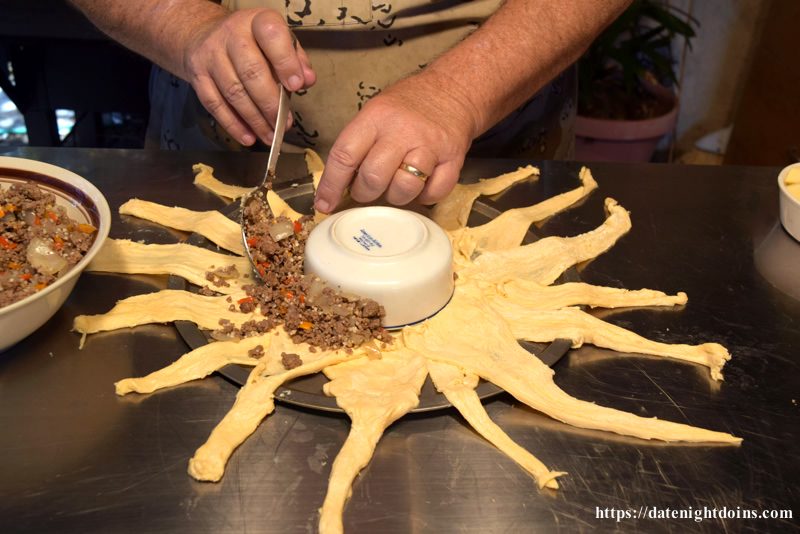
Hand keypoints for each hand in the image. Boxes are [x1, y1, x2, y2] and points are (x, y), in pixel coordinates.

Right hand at [182, 9, 315, 145]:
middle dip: (271, 103)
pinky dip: (233, 125)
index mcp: (256, 22)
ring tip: (271, 136)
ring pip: (234, 92)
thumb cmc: (251, 42)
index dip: (285, 62)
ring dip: (255, 120)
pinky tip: (248, 137)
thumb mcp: (276, 40)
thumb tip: (308, 80)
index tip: (296, 86)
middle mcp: (231, 35)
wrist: (202, 34)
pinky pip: (215, 105)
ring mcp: (211, 55)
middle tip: (285, 124)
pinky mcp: (198, 76)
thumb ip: (295, 59)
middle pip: (251, 72)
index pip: (271, 36)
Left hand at [314, 73, 477, 212]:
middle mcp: (402, 130)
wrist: (453, 90)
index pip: (345, 155)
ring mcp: (430, 145)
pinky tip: (421, 185)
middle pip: (373, 177)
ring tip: (395, 186)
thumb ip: (358, 144)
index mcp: (376, 117)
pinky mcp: (452, 158)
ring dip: (395, 196)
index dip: (331, 185)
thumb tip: (338, 184)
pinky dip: (425, 196)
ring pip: (404, 188)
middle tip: (367, 190)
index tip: (324, 203)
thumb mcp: (376, 111)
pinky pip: (434, 192)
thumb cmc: (408, 105)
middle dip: (365, 193)